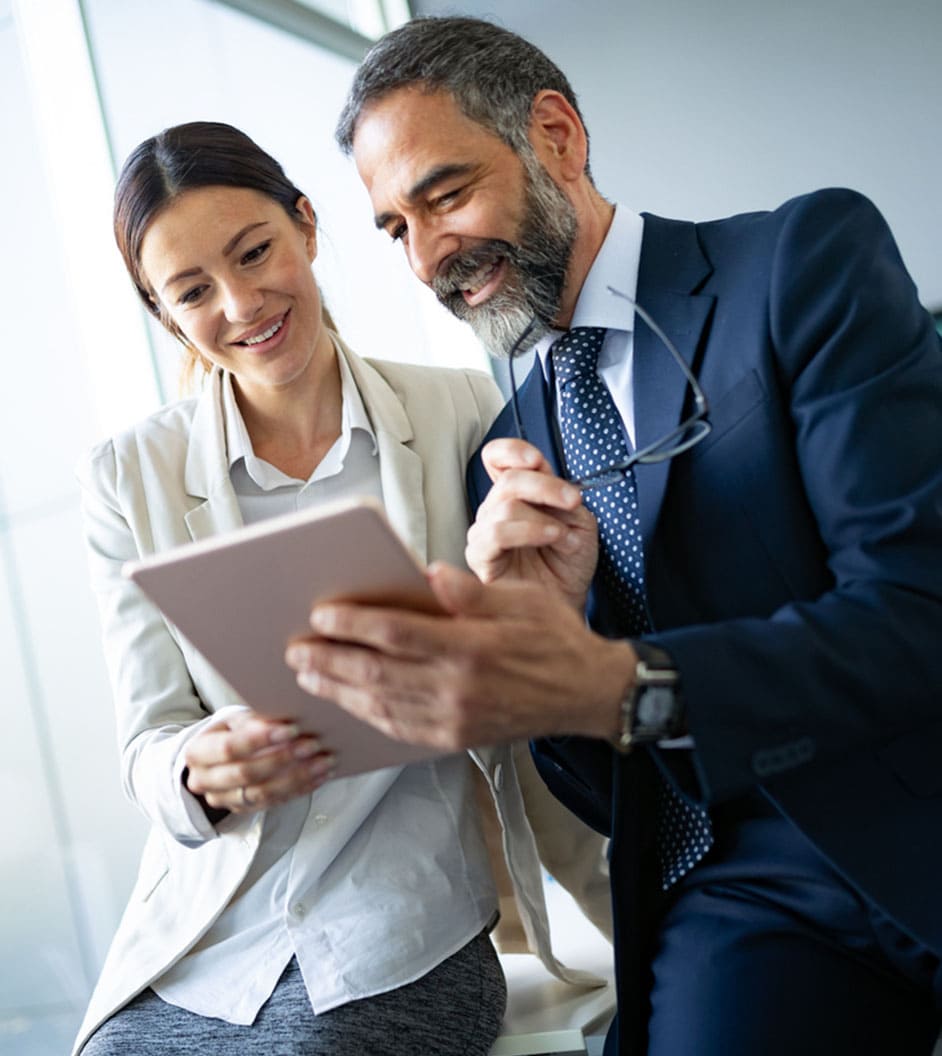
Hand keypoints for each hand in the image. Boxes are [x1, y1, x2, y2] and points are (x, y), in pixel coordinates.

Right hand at [184, 712, 334, 814]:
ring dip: (297, 777)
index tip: (292, 729)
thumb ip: (254, 721)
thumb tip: (284, 720)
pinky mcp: (243, 810)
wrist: (218, 757)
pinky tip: (320, 775)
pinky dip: (300, 789)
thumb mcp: (236, 720)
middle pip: (246, 773)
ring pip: (262, 793)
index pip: (228, 748)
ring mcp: (223, 800)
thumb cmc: (232, 731)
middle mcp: (204, 781)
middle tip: (313, 745)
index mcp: (197, 752)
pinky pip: (274, 803)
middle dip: (283, 759)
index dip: (260, 740)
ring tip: (324, 762)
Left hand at [285, 562, 635, 750]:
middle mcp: (458, 688)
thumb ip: (468, 592)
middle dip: (328, 661)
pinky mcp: (455, 737)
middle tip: (295, 649)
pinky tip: (347, 703)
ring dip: (338, 691)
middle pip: (376, 674)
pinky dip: (367, 716)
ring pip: (380, 706)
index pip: (396, 634)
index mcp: (471, 647)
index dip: (352, 624)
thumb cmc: (553, 638)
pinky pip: (399, 729)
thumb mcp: (520, 599)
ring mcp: (455, 719)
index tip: (320, 614)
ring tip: (307, 677)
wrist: (586, 694)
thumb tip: (426, 576)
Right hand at [466, 439, 597, 610]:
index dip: (512, 451)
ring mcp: (485, 532)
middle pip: (508, 479)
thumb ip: (561, 494)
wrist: (569, 601)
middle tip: (572, 500)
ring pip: (504, 505)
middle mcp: (495, 509)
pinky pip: (495, 534)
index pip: (497, 457)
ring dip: (542, 517)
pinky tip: (551, 538)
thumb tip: (547, 477)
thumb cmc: (569, 563)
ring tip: (565, 535)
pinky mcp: (480, 557)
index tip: (536, 459)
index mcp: (517, 494)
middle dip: (545, 486)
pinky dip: (529, 531)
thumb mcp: (577, 520)